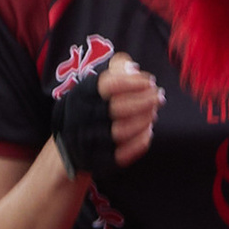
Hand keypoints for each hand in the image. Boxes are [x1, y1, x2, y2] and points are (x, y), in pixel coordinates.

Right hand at [53, 55, 162, 176]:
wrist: (69, 142)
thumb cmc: (92, 105)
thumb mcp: (96, 82)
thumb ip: (116, 69)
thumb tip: (132, 68)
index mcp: (82, 95)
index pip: (108, 85)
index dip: (133, 82)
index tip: (150, 81)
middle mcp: (82, 118)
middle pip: (117, 108)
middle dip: (145, 101)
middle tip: (159, 96)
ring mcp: (89, 141)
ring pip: (121, 131)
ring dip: (143, 120)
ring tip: (153, 112)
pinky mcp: (98, 160)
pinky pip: (122, 154)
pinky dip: (139, 141)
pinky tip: (148, 130)